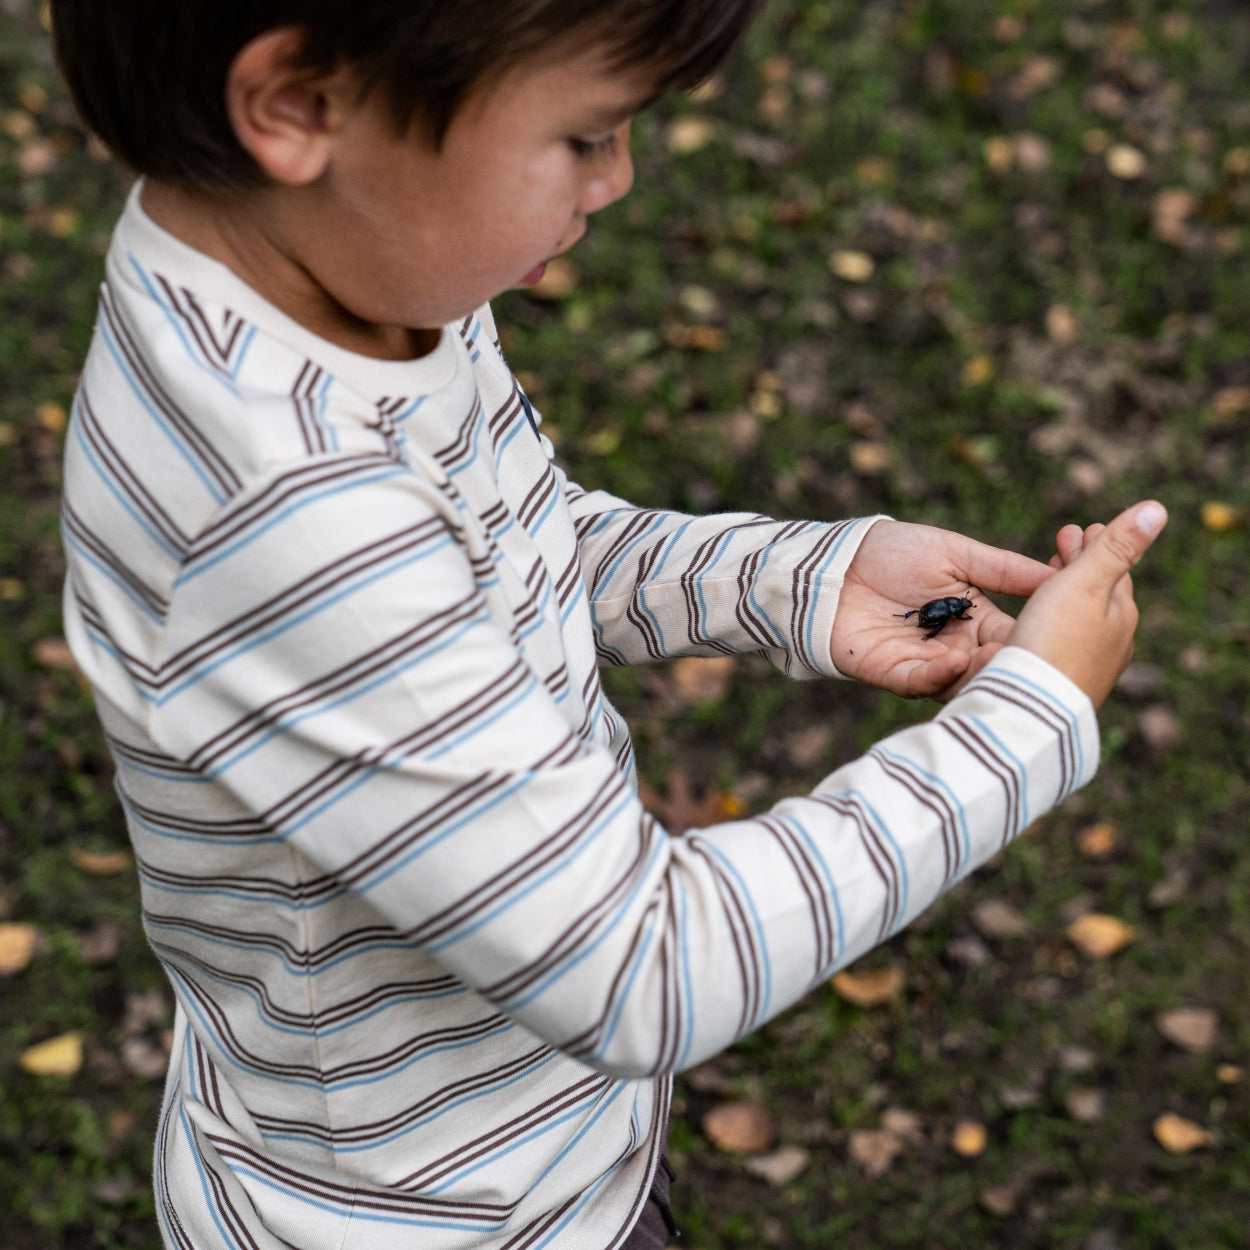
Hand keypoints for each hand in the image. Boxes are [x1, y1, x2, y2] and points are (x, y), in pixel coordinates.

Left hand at [831, 519, 1056, 699]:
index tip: (1056, 634)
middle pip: (990, 668)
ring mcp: (924, 664)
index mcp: (977, 620)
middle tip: (1028, 659)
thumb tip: (1059, 575)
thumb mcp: (956, 553)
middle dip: (1008, 666)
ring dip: (977, 674)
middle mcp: (955, 648)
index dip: (1033, 639)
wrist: (836, 559)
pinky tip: (954, 660)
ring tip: (993, 659)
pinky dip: (939, 675)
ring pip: (960, 683)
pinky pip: (921, 683)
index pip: (1014, 638)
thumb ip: (1004, 569)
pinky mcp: (892, 673)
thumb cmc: (894, 551)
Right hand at [1008, 500, 1166, 708]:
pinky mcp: (1066, 686)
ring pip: (1083, 620)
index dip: (1097, 544)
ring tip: (1049, 581)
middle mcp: (1114, 642)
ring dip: (1068, 595)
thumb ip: (1117, 546)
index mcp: (1122, 613)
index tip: (1078, 527)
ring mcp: (1091, 667)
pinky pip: (1066, 643)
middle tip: (1064, 542)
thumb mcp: (1086, 583)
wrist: (1031, 710)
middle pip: (1101, 594)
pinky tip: (1042, 627)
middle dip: (1082, 566)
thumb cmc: (1054, 641)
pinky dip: (1058, 623)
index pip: (1115, 568)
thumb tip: (1157, 509)